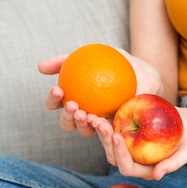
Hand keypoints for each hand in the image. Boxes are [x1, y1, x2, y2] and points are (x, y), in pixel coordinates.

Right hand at [38, 48, 164, 135]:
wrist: (147, 72)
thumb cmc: (118, 63)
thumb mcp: (94, 54)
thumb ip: (67, 59)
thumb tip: (39, 67)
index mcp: (75, 97)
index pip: (56, 103)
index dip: (52, 100)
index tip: (58, 89)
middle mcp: (85, 113)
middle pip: (66, 123)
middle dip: (66, 117)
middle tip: (73, 105)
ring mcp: (101, 123)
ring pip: (84, 131)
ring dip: (82, 124)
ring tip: (87, 114)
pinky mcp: (117, 130)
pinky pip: (108, 133)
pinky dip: (103, 128)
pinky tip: (105, 122)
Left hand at [90, 107, 186, 180]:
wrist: (186, 123)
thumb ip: (174, 164)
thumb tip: (157, 176)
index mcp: (145, 169)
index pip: (127, 167)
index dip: (120, 154)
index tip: (118, 136)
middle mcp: (133, 160)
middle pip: (113, 157)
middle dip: (105, 142)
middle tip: (102, 124)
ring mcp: (127, 147)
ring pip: (107, 144)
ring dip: (100, 132)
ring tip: (97, 117)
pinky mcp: (125, 133)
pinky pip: (110, 130)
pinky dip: (103, 122)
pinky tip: (99, 110)